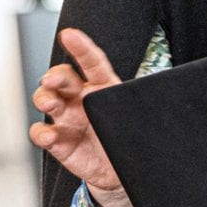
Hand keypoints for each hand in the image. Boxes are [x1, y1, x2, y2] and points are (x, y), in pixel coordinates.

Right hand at [30, 28, 134, 206]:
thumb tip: (165, 98)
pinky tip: (49, 135)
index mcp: (102, 87)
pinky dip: (40, 133)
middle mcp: (80, 98)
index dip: (81, 47)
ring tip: (49, 103)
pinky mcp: (58, 140)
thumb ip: (135, 106)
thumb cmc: (125, 137)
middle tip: (53, 80)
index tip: (69, 34)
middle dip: (55, 75)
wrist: (118, 172)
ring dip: (43, 97)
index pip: (92, 62)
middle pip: (63, 78)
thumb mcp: (134, 118)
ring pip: (47, 99)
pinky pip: (41, 132)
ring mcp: (67, 118)